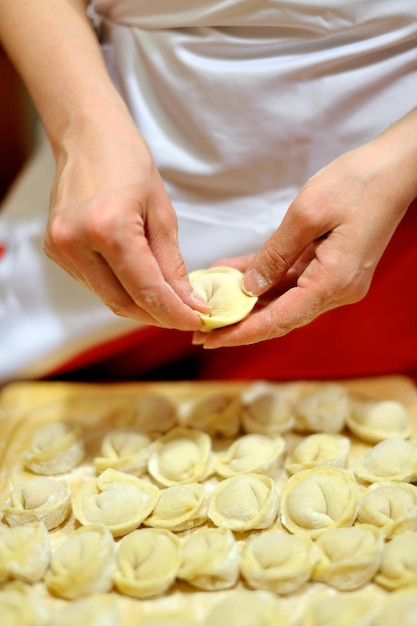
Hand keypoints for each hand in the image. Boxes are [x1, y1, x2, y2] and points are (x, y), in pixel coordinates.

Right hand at [45, 113, 207, 329]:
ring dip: (141, 305)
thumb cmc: (129, 164)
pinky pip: (95, 284)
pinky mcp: (56, 251)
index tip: (199, 320)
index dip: (175, 312)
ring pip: (108, 297)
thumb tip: (187, 302)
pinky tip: (140, 283)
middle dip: (159, 315)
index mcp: (108, 229)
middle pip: (123, 303)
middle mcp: (77, 243)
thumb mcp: (162, 214)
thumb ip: (172, 264)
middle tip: (187, 316)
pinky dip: (121, 289)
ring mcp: (61, 249)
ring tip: (168, 300)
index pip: (147, 290)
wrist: (87, 137)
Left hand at [193, 131, 415, 347]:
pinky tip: (235, 275)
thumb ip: (274, 255)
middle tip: (202, 329)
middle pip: (281, 316)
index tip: (210, 338)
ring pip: (284, 299)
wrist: (395, 170)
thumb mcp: (306, 215)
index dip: (242, 331)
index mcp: (333, 282)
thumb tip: (248, 287)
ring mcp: (336, 281)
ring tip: (212, 302)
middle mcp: (337, 291)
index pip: (279, 319)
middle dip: (241, 323)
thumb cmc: (356, 184)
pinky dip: (266, 279)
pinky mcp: (333, 268)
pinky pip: (293, 280)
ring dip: (249, 301)